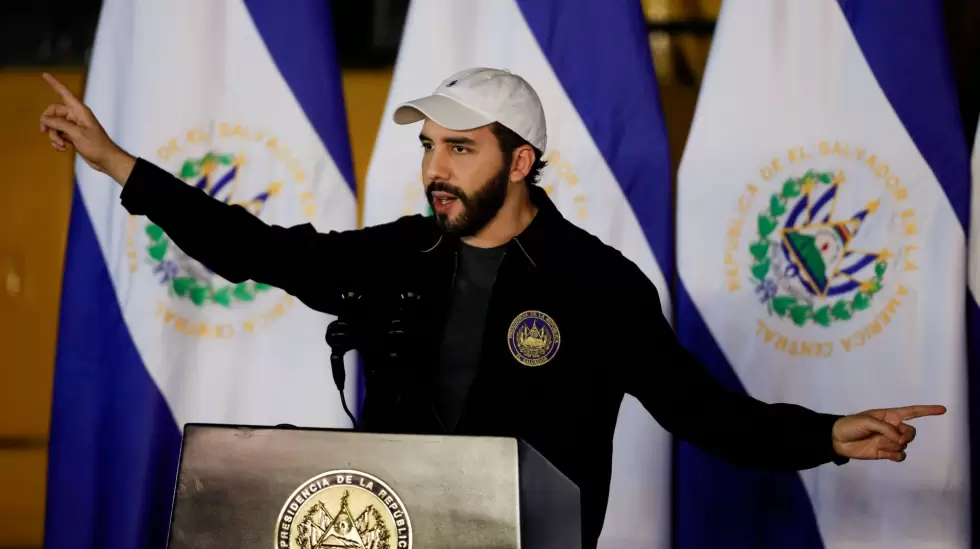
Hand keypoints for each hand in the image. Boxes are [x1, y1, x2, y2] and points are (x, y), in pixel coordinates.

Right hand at [38, 72, 135, 184]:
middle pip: (53, 112)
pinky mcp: (73, 135)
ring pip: (54, 125)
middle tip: (45, 131)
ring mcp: (74, 126)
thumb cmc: (97, 146)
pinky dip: (57, 141)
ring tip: (61, 145)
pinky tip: (62, 148)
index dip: (54, 84)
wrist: (106, 160)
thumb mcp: (77, 134)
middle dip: (48, 123)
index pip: (64, 93)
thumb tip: (45, 118)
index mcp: (80, 111)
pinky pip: (58, 134)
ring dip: (53, 136)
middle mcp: (76, 116)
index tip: (45, 74)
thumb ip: (60, 124)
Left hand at [831, 405, 945, 461]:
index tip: (943, 410)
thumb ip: (885, 428)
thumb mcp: (866, 421)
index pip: (912, 412)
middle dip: (904, 436)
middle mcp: (893, 428)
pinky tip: (882, 452)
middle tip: (890, 437)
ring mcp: (890, 441)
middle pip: (911, 433)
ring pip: (905, 445)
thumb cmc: (851, 425)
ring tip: (877, 443)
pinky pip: (900, 456)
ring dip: (893, 445)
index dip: (927, 410)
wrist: (838, 440)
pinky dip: (894, 455)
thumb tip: (899, 439)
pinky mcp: (886, 453)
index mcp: (889, 416)